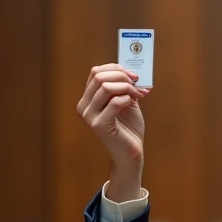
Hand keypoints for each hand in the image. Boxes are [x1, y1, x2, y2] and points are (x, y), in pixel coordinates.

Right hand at [76, 63, 149, 200]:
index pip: (96, 72)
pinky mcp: (99, 125)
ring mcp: (89, 116)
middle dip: (122, 76)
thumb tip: (131, 72)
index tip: (133, 75)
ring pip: (105, 86)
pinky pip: (114, 102)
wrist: (131, 153)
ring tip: (137, 95)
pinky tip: (132, 104)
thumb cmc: (129, 128)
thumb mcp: (127, 101)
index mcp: (88, 99)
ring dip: (126, 87)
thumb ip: (125, 86)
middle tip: (137, 84)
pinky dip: (126, 98)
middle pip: (99, 76)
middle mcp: (84, 106)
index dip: (115, 68)